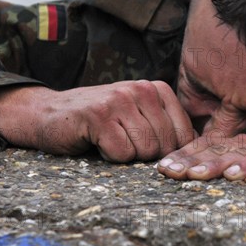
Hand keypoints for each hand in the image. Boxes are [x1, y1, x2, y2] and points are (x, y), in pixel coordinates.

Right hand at [0, 81, 194, 161]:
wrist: (49, 113)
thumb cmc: (99, 121)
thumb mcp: (138, 116)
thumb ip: (165, 127)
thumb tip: (196, 155)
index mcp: (157, 89)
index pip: (185, 134)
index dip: (168, 151)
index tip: (146, 147)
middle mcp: (141, 89)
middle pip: (165, 145)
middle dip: (144, 154)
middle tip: (123, 142)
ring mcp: (120, 100)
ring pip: (145, 150)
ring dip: (126, 154)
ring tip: (110, 139)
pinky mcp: (99, 115)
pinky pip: (122, 153)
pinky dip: (109, 156)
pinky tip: (97, 141)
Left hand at [157, 132, 245, 181]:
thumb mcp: (234, 183)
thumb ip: (213, 171)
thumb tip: (171, 170)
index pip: (210, 145)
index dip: (185, 154)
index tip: (163, 168)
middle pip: (222, 148)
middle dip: (193, 161)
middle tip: (171, 172)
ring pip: (242, 153)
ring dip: (216, 164)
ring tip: (194, 175)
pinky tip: (232, 175)